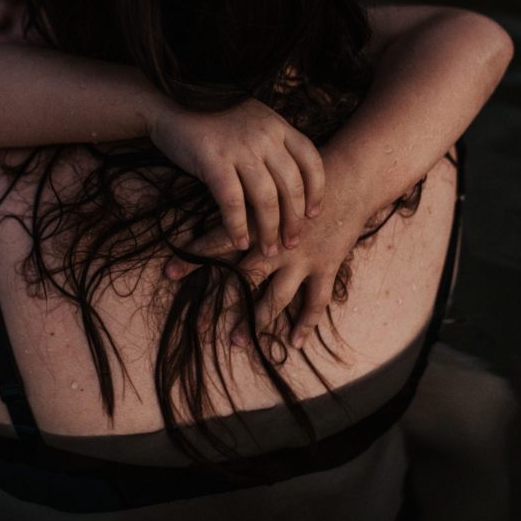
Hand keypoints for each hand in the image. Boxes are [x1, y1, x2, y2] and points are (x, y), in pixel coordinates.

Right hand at [149, 100, 324, 256]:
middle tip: (292, 242)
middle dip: (294, 219)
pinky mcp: (213, 160)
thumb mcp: (252, 121)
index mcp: (277, 125)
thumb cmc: (213, 117)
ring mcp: (239, 148)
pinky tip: (240, 241)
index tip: (313, 214)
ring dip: (269, 230)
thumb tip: (291, 180)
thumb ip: (272, 143)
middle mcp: (264, 136)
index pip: (311, 160)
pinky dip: (237, 226)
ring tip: (268, 250)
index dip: (316, 191)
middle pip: (291, 185)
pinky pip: (232, 202)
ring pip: (265, 199)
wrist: (171, 102)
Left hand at [164, 190, 369, 348]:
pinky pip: (316, 301)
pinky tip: (294, 343)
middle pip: (244, 278)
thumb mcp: (268, 183)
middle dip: (220, 303)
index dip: (195, 256)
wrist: (351, 177)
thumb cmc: (301, 179)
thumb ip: (241, 199)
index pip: (221, 240)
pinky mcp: (326, 266)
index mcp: (261, 220)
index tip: (169, 272)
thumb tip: (206, 199)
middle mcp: (279, 244)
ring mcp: (304, 258)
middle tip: (199, 326)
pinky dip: (306, 323)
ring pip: (277, 296)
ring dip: (257, 321)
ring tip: (237, 342)